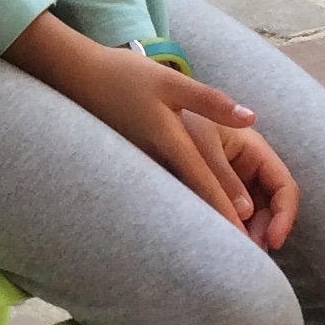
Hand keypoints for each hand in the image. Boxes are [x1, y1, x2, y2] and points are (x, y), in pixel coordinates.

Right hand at [1, 13, 271, 235]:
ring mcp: (142, 166)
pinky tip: (186, 210)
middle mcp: (156, 161)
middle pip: (192, 199)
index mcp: (171, 142)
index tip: (245, 238)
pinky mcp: (134, 163)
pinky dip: (179, 201)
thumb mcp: (170, 82)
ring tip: (218, 239)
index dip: (227, 211)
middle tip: (240, 248)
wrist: (74, 77)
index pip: (205, 184)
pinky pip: (161, 188)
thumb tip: (251, 118)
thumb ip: (210, 101)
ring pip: (177, 197)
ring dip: (197, 217)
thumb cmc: (123, 76)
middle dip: (215, 224)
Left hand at [184, 109, 298, 247]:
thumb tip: (245, 214)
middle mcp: (248, 167)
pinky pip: (229, 213)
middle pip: (270, 206)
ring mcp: (232, 180)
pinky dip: (230, 228)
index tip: (273, 240)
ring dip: (249, 234)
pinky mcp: (213, 190)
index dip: (284, 215)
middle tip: (249, 253)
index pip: (283, 186)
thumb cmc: (178, 120)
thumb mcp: (201, 146)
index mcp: (254, 150)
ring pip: (251, 214)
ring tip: (236, 252)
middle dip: (264, 231)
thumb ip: (222, 178)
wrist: (145, 111)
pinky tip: (221, 243)